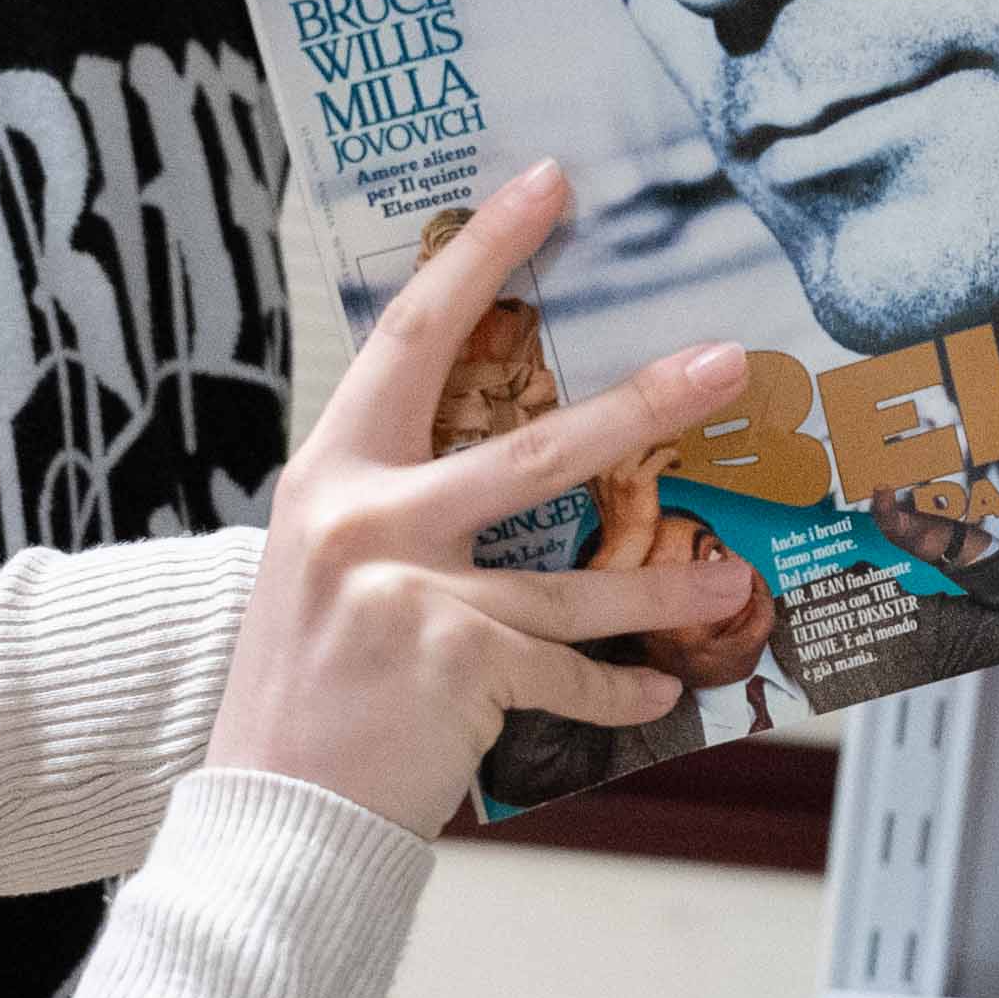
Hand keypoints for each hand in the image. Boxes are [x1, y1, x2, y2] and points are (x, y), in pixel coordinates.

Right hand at [210, 163, 770, 831]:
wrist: (269, 811)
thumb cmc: (302, 687)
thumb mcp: (322, 566)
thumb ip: (393, 502)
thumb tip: (495, 448)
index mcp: (331, 476)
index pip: (412, 338)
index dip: (481, 255)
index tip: (545, 186)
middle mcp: (369, 521)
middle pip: (533, 444)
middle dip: (644, 405)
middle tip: (726, 363)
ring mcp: (415, 594)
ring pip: (577, 576)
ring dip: (665, 579)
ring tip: (729, 576)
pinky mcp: (458, 667)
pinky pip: (567, 674)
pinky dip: (617, 689)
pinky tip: (660, 689)